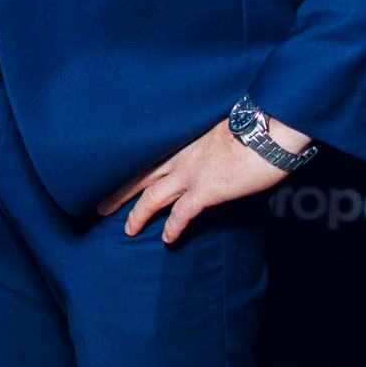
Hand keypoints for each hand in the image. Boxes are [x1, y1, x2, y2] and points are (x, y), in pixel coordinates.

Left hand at [97, 116, 309, 243]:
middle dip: (117, 193)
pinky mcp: (205, 191)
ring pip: (152, 197)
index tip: (109, 177)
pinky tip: (167, 239)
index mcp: (179, 141)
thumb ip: (202, 141)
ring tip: (127, 230)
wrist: (266, 131)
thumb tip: (204, 149)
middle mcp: (178, 158)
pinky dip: (173, 228)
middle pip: (137, 177)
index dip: (126, 169)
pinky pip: (182, 214)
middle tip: (99, 206)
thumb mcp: (216, 128)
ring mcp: (189, 174)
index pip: (144, 157)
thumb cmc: (249, 127)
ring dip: (137, 215)